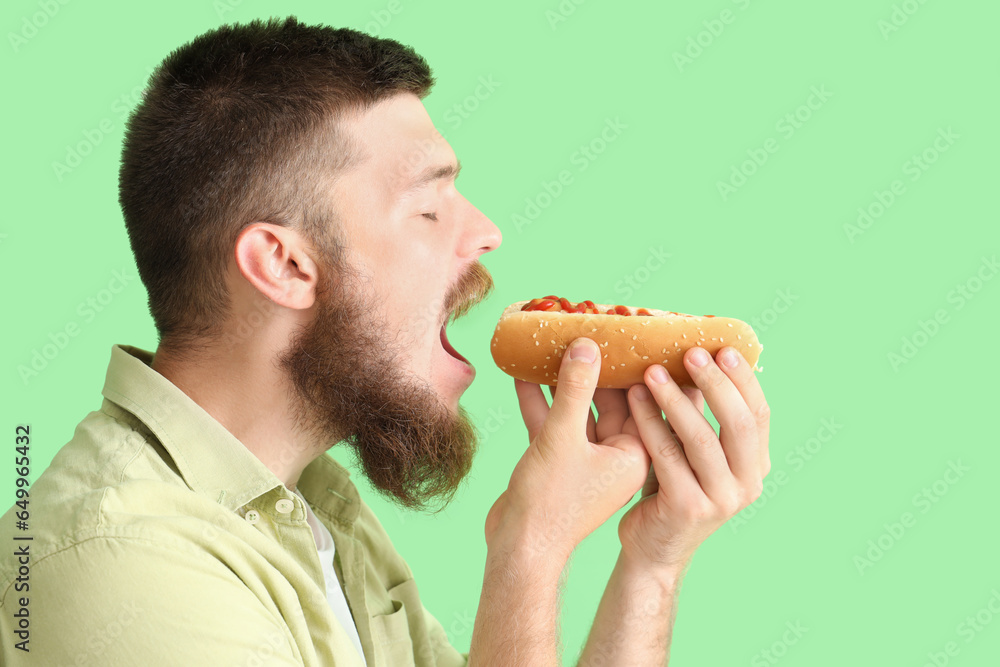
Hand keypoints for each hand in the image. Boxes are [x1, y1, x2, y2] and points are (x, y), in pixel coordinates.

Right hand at [485, 338, 650, 560]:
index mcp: (634, 454)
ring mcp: (585, 458)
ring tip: (555, 340)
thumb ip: (577, 388)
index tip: (641, 332)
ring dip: (564, 378)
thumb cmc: (550, 502)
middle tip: (595, 326)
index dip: (641, 364)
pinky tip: (523, 371)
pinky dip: (540, 399)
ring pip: (578, 407)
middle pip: (611, 398)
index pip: (645, 400)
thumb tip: (588, 345)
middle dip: (598, 365)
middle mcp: (615, 455)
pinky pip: (553, 421)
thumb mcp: (563, 436)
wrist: (517, 548)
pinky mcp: (557, 462)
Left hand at [617, 345, 770, 574]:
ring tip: (651, 371)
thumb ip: (700, 410)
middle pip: (739, 424)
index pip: (760, 414)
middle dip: (715, 383)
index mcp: (755, 465)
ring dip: (675, 399)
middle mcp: (747, 484)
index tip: (722, 348)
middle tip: (689, 353)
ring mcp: (721, 500)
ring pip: (701, 439)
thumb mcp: (691, 447)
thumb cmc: (670, 485)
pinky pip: (668, 457)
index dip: (743, 380)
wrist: (652, 547)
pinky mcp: (688, 509)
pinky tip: (634, 399)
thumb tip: (697, 354)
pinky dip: (650, 423)